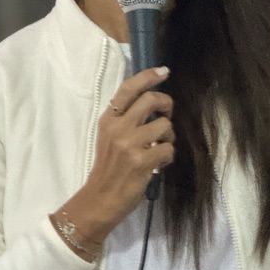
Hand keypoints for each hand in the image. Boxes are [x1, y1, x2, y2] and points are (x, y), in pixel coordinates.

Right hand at [59, 67, 174, 241]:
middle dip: (166, 104)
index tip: (164, 71)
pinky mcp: (142, 161)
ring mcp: (130, 144)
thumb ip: (125, 119)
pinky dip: (168, 157)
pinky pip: (168, 149)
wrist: (100, 199)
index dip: (148, 76)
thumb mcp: (108, 137)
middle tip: (167, 115)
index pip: (128, 88)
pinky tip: (158, 164)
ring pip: (164, 125)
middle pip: (151, 99)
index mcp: (108, 119)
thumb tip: (152, 103)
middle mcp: (118, 127)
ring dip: (169, 136)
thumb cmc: (108, 169)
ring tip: (160, 148)